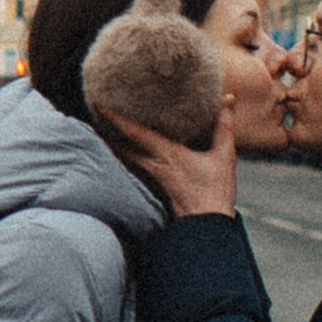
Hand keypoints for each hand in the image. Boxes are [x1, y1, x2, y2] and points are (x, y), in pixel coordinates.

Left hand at [101, 85, 241, 220]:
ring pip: (127, 158)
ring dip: (114, 145)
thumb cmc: (215, 191)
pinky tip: (124, 153)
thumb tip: (228, 98)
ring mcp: (153, 178)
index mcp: (168, 154)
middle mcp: (155, 165)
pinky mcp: (155, 187)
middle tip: (93, 115)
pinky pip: (135, 168)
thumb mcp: (224, 156)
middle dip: (107, 132)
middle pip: (122, 147)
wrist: (207, 224)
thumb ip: (225, 125)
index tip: (101, 105)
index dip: (117, 118)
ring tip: (102, 131)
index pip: (136, 133)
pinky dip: (126, 157)